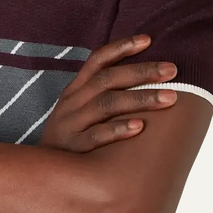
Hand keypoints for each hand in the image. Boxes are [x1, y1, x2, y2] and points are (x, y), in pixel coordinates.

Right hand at [39, 34, 177, 151]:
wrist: (40, 172)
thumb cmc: (70, 138)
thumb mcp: (78, 111)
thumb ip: (102, 96)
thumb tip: (147, 83)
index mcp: (76, 90)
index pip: (97, 61)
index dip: (121, 48)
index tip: (148, 39)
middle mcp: (72, 102)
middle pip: (107, 79)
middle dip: (142, 72)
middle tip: (173, 70)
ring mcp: (71, 124)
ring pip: (106, 104)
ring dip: (140, 98)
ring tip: (170, 97)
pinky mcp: (73, 148)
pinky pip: (96, 136)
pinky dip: (117, 129)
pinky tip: (139, 127)